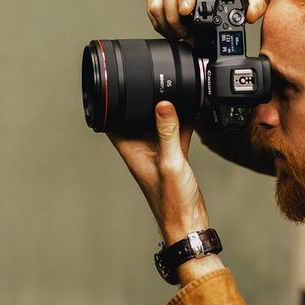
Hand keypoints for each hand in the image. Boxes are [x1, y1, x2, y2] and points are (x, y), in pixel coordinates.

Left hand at [109, 101, 224, 284]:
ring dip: (165, 111)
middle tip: (149, 80)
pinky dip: (182, 123)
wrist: (189, 224)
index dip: (112, 105)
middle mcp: (143, 151)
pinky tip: (192, 111)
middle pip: (137, 119)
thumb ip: (167, 132)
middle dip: (142, 101)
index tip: (115, 86)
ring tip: (172, 91)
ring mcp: (159, 154)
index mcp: (133, 151)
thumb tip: (162, 104)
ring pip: (159, 125)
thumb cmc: (172, 203)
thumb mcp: (171, 162)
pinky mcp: (175, 158)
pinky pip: (177, 134)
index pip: (113, 123)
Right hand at [146, 0, 267, 39]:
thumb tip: (250, 14)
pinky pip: (151, 6)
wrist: (210, 5)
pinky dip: (158, 22)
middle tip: (184, 33)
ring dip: (166, 21)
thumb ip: (254, 6)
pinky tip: (170, 32)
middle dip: (174, 15)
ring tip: (179, 35)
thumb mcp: (242, 2)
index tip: (185, 11)